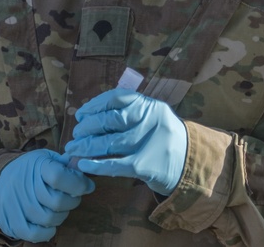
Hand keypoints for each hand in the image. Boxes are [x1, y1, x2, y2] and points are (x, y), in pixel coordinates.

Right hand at [0, 149, 94, 242]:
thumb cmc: (30, 169)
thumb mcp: (47, 158)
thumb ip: (66, 163)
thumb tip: (84, 167)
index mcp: (37, 166)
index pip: (59, 177)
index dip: (78, 184)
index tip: (87, 186)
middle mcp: (24, 185)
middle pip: (57, 201)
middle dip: (72, 201)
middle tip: (72, 197)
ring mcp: (15, 205)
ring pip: (49, 219)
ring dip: (61, 216)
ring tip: (60, 208)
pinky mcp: (10, 222)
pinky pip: (34, 234)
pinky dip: (47, 232)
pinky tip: (50, 224)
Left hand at [64, 88, 187, 194]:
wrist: (190, 162)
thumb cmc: (163, 138)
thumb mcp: (154, 117)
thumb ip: (129, 112)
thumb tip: (89, 115)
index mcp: (151, 106)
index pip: (117, 97)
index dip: (95, 105)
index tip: (82, 114)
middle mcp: (150, 121)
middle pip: (111, 120)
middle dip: (88, 127)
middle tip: (76, 135)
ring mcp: (147, 143)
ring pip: (109, 142)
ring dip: (86, 147)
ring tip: (73, 150)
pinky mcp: (143, 166)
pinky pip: (114, 164)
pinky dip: (96, 165)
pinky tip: (83, 164)